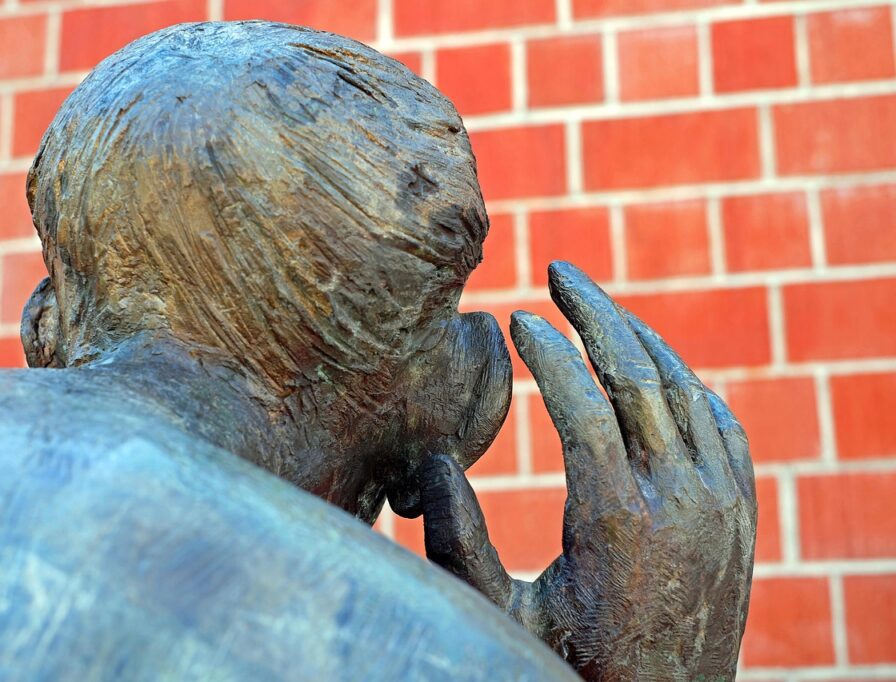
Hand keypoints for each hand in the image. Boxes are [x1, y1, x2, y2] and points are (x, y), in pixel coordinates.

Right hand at [420, 261, 755, 680]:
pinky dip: (684, 383)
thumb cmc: (571, 665)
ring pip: (683, 389)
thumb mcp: (499, 613)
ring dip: (638, 338)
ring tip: (597, 308)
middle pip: (638, 374)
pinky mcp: (739, 512)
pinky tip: (653, 367)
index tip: (518, 317)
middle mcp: (679, 500)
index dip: (548, 351)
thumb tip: (434, 459)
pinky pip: (720, 423)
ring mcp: (719, 503)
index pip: (583, 402)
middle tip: (560, 269)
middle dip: (595, 311)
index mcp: (616, 521)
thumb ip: (456, 540)